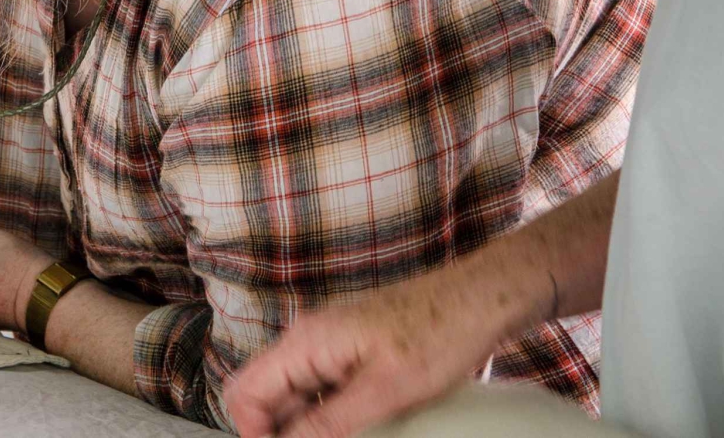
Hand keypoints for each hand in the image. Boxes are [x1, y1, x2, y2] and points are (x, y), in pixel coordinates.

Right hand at [223, 262, 537, 437]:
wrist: (478, 299)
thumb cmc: (439, 334)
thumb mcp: (385, 392)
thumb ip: (329, 424)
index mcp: (305, 342)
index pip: (244, 393)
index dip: (254, 433)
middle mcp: (307, 338)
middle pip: (265, 395)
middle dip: (281, 432)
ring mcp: (326, 342)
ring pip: (293, 395)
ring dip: (307, 426)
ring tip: (349, 435)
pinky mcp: (347, 349)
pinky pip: (319, 387)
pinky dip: (328, 413)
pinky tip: (359, 428)